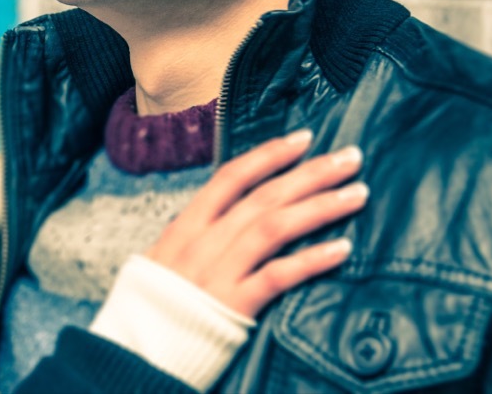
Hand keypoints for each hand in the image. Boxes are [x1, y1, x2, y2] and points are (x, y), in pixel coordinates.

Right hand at [145, 129, 365, 317]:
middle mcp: (202, 242)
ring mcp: (217, 272)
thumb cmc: (152, 308)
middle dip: (310, 173)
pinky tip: (341, 249)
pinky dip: (310, 260)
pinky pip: (277, 276)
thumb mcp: (164, 260)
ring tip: (356, 194)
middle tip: (350, 157)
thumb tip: (227, 215)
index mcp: (186, 226)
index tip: (304, 138)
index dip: (269, 155)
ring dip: (320, 206)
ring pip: (273, 227)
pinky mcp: (232, 306)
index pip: (231, 177)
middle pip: (263, 197)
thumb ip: (196, 237)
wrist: (134, 353)